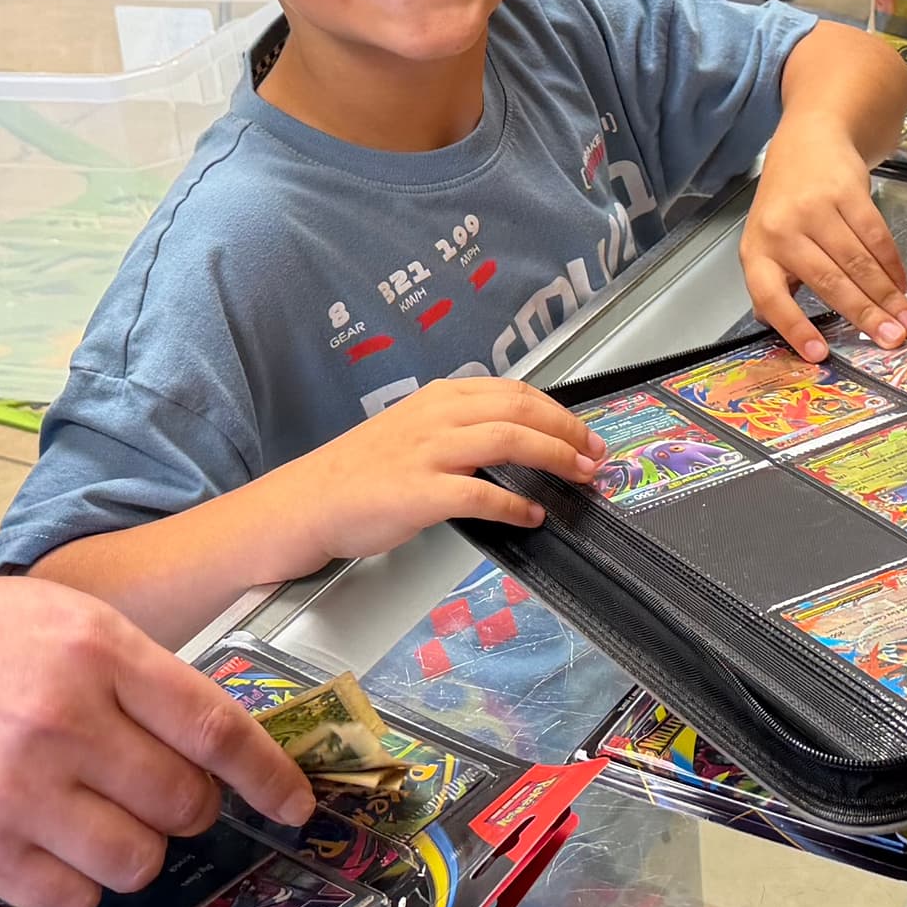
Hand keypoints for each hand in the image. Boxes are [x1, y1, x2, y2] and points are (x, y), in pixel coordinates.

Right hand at [0, 565, 316, 906]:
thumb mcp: (42, 610)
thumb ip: (124, 664)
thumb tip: (200, 729)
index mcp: (93, 645)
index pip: (216, 726)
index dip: (270, 776)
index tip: (294, 803)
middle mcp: (67, 716)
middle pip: (185, 802)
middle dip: (186, 810)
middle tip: (157, 798)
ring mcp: (23, 788)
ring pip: (139, 860)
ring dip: (134, 851)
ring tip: (93, 820)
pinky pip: (72, 897)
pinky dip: (76, 884)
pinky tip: (48, 847)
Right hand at [246, 376, 593, 565]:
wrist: (309, 501)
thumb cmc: (360, 473)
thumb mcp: (413, 433)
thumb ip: (458, 431)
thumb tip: (513, 445)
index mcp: (440, 398)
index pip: (514, 392)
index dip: (559, 412)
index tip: (585, 433)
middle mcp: (438, 416)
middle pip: (521, 410)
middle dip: (569, 432)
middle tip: (596, 455)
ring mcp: (429, 452)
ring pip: (510, 441)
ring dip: (555, 459)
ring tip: (580, 477)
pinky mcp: (421, 492)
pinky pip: (483, 493)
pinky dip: (516, 503)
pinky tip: (532, 514)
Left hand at [743, 123, 906, 357]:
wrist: (807, 141)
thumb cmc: (785, 203)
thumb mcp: (766, 242)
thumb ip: (777, 285)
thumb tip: (787, 333)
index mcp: (757, 251)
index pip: (771, 297)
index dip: (795, 327)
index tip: (819, 354)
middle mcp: (782, 230)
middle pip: (829, 281)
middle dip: (865, 315)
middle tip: (891, 341)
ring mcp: (815, 208)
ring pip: (858, 263)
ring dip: (887, 296)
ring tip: (906, 321)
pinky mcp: (846, 191)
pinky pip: (875, 237)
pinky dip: (893, 265)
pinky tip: (902, 285)